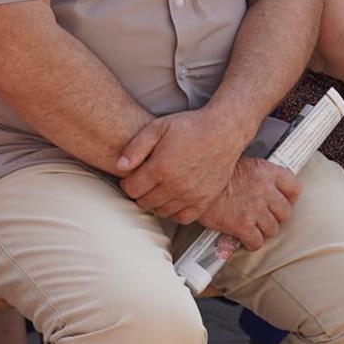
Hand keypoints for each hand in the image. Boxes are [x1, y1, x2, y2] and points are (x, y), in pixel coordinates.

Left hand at [115, 108, 245, 223]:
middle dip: (141, 192)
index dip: (128, 182)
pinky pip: (183, 217)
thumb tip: (119, 167)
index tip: (133, 176)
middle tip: (146, 180)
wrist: (224, 130)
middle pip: (145, 202)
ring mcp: (191, 195)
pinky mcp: (205, 200)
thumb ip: (135, 147)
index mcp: (161, 168)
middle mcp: (175, 185)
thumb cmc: (191, 126)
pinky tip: (175, 198)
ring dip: (157, 202)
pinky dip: (175, 211)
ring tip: (161, 187)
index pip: (132, 189)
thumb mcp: (158, 127)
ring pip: (162, 211)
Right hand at [195, 157, 300, 250]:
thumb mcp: (243, 164)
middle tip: (265, 217)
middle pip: (285, 212)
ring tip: (254, 227)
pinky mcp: (242, 225)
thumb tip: (268, 187)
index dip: (289, 197)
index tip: (283, 201)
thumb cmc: (217, 175)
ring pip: (273, 229)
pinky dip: (251, 243)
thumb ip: (259, 175)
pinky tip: (245, 238)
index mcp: (266, 172)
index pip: (294, 187)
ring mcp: (254, 209)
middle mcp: (264, 190)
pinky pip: (256, 242)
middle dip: (276, 217)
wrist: (195, 182)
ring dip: (264, 231)